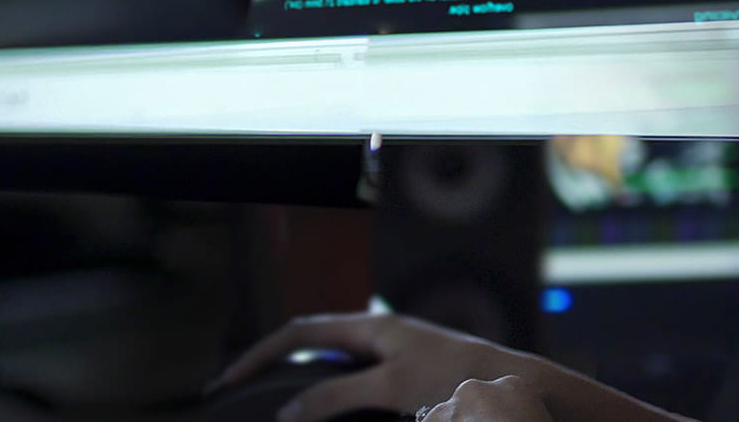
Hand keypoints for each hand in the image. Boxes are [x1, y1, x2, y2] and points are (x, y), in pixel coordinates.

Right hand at [212, 311, 534, 421]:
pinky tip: (322, 412)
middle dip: (272, 365)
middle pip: (310, 344)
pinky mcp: (403, 375)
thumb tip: (288, 412)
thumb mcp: (390, 387)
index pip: (300, 333)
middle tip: (240, 392)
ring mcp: (390, 354)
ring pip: (331, 364)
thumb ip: (337, 396)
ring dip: (300, 381)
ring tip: (272, 404)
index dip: (260, 354)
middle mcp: (377, 334)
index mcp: (370, 326)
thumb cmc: (455, 376)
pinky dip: (328, 393)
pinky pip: (352, 380)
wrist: (508, 383)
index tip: (230, 380)